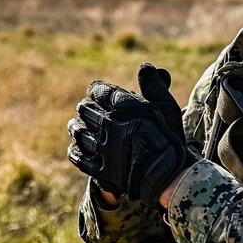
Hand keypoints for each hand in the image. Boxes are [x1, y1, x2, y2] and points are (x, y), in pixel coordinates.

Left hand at [67, 63, 194, 203]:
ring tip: (74, 126)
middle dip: (85, 108)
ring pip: (79, 132)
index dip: (96, 91)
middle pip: (85, 110)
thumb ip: (153, 84)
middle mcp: (108, 124)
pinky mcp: (99, 168)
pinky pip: (78, 156)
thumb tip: (144, 67)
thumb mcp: (166, 106)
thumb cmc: (168, 138)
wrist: (168, 176)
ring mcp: (101, 147)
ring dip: (75, 128)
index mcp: (122, 106)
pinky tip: (75, 147)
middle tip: (83, 109)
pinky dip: (75, 150)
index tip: (94, 92)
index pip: (99, 91)